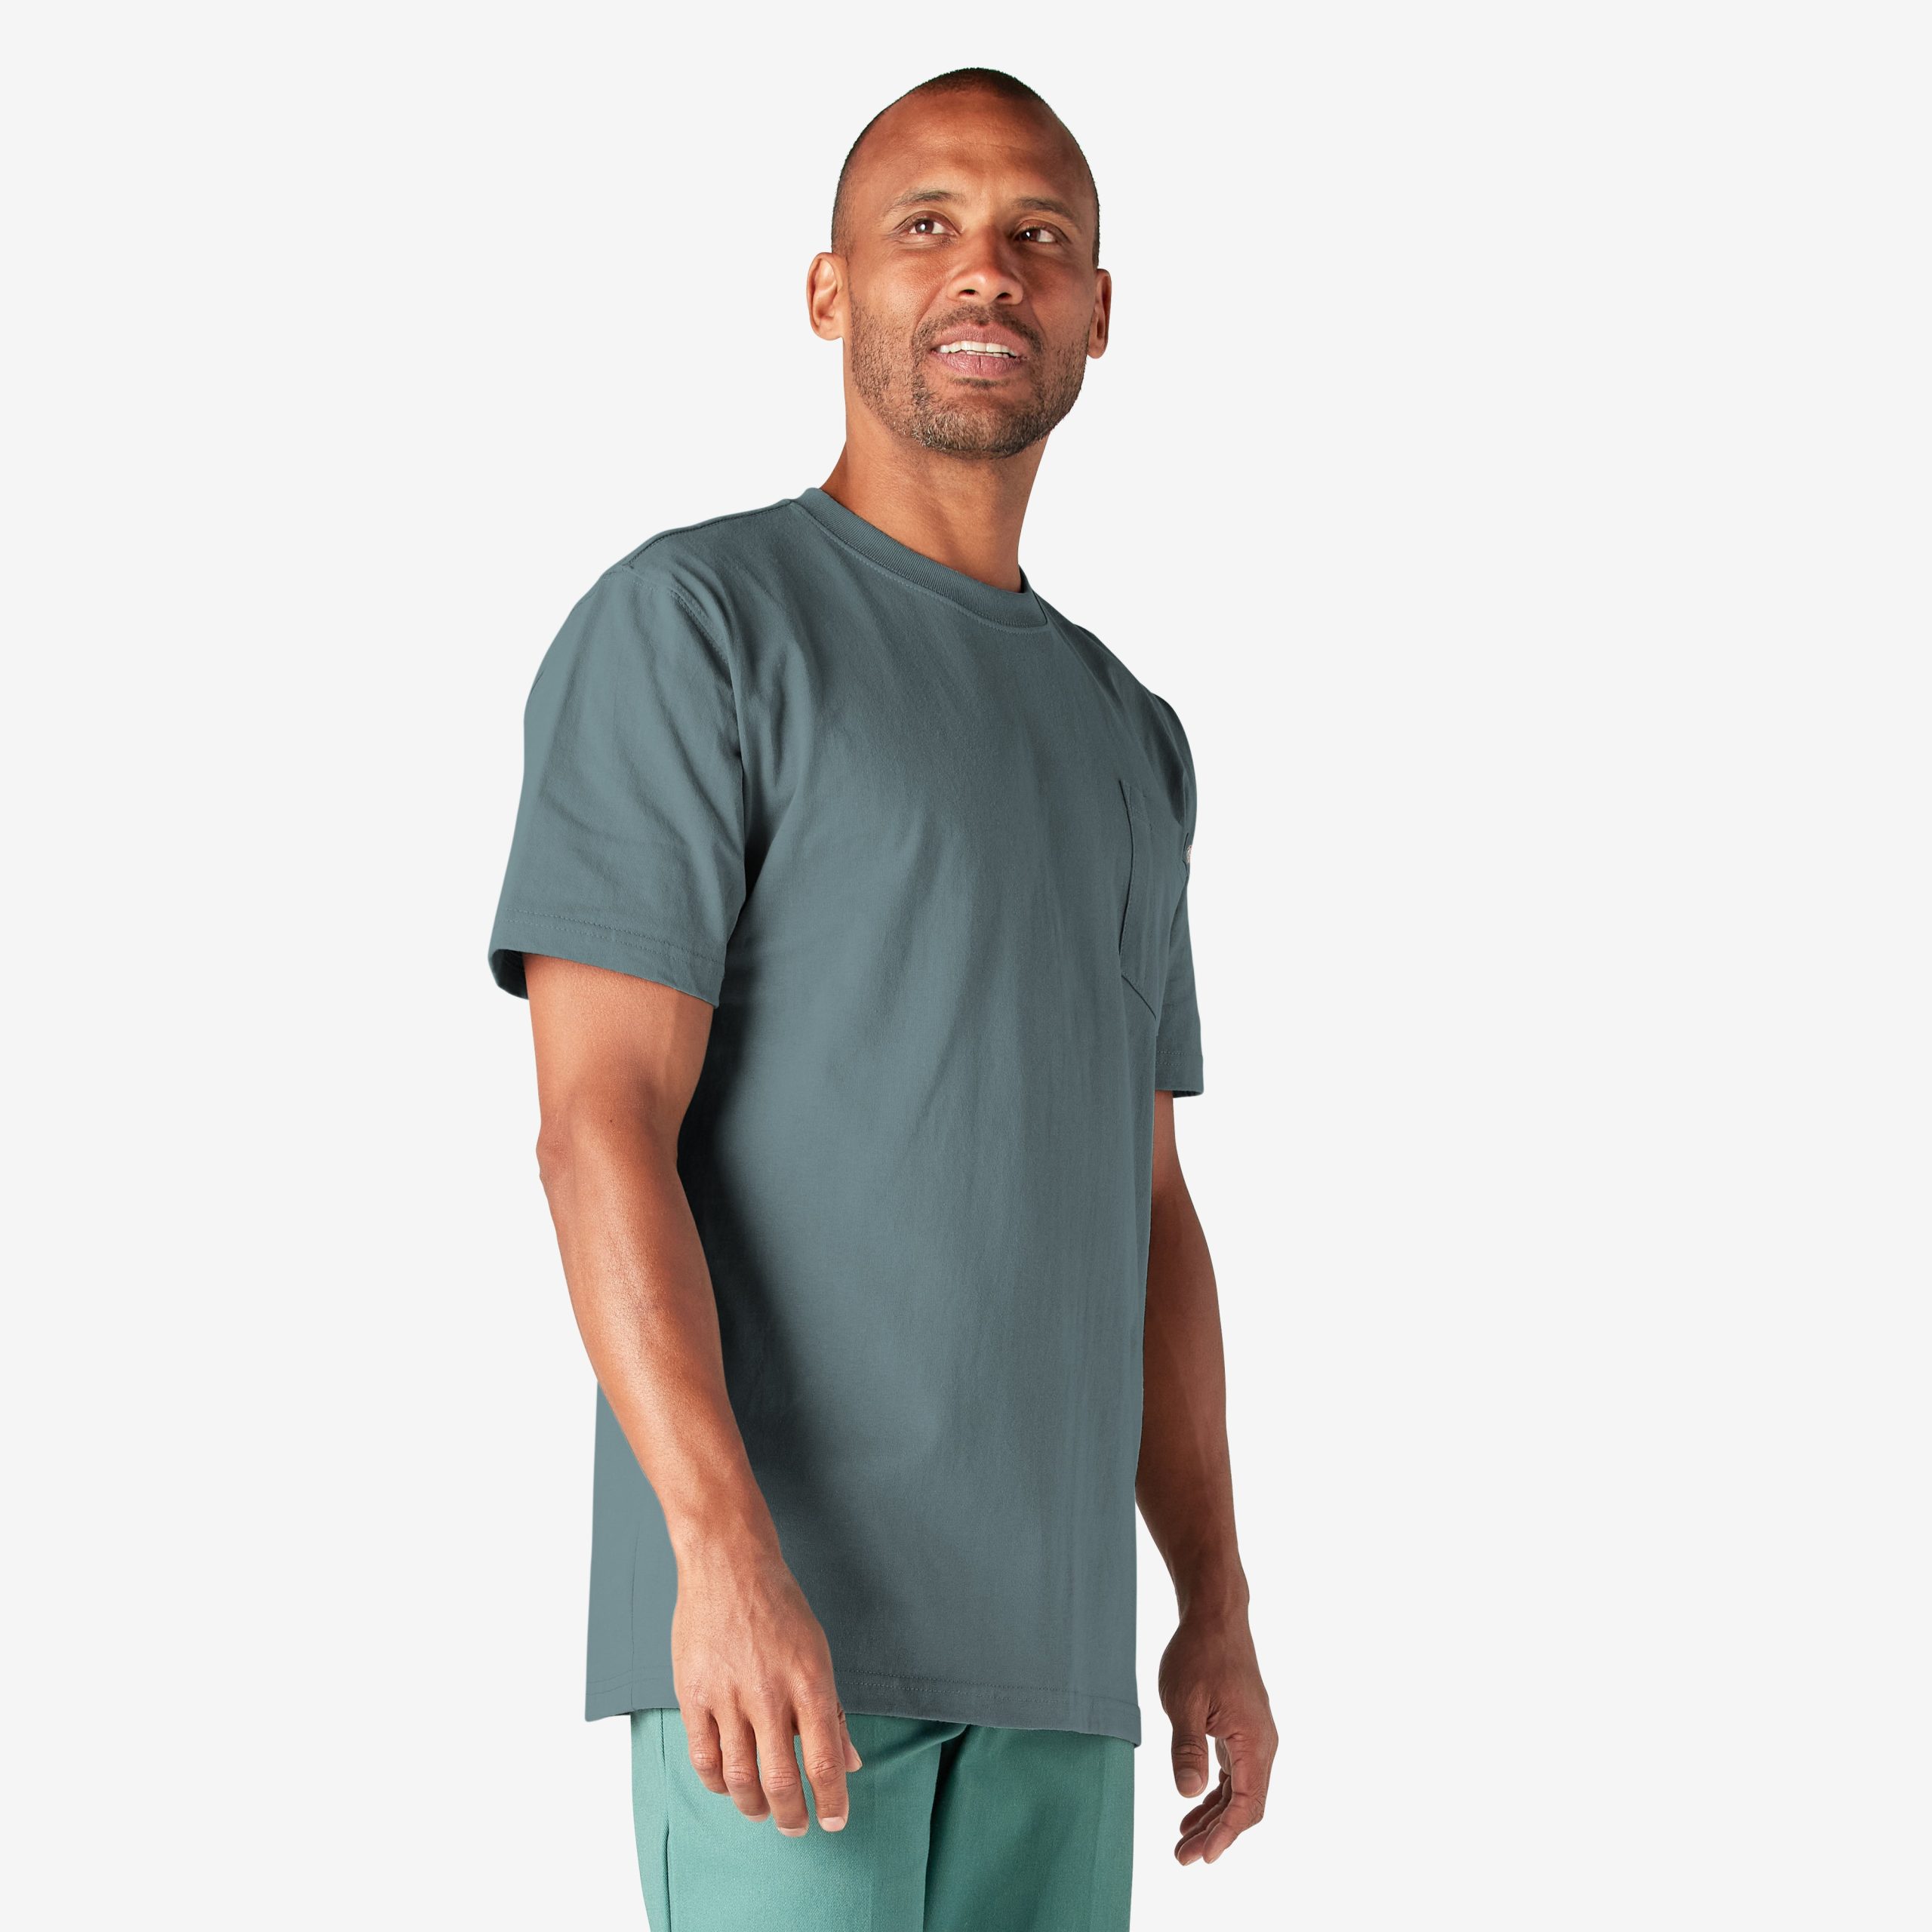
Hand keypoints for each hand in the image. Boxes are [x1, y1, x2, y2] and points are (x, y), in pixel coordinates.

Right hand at [670, 1537, 862, 1834]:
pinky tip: (728, 1786)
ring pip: (739, 1778)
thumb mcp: (818, 1651)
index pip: (825, 1760)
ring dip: (754, 1807)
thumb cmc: (779, 1606)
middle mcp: (769, 1692)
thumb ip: (832, 1710)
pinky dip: (717, 1784)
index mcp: (809, 1680)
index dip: (832, 1801)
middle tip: (797, 1827)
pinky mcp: (693, 1694)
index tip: (834, 1822)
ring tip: (763, 1811)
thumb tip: (849, 1762)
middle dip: (792, 1816)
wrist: (729, 1564)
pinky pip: (704, 1757)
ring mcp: (727, 1695)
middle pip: (780, 1780)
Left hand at [1158, 1606, 1276, 1865]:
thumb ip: (1188, 1749)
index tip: (1201, 1856)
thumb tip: (1189, 1792)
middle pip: (1245, 1804)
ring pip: (1239, 1790)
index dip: (1224, 1834)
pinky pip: (1234, 1772)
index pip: (1246, 1804)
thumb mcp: (1184, 1702)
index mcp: (1254, 1740)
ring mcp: (1253, 1735)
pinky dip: (1216, 1793)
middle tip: (1182, 1857)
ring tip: (1183, 1840)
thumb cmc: (1199, 1654)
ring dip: (1214, 1816)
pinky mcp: (1241, 1728)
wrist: (1215, 1616)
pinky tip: (1194, 1805)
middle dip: (1216, 1833)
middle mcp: (1262, 1743)